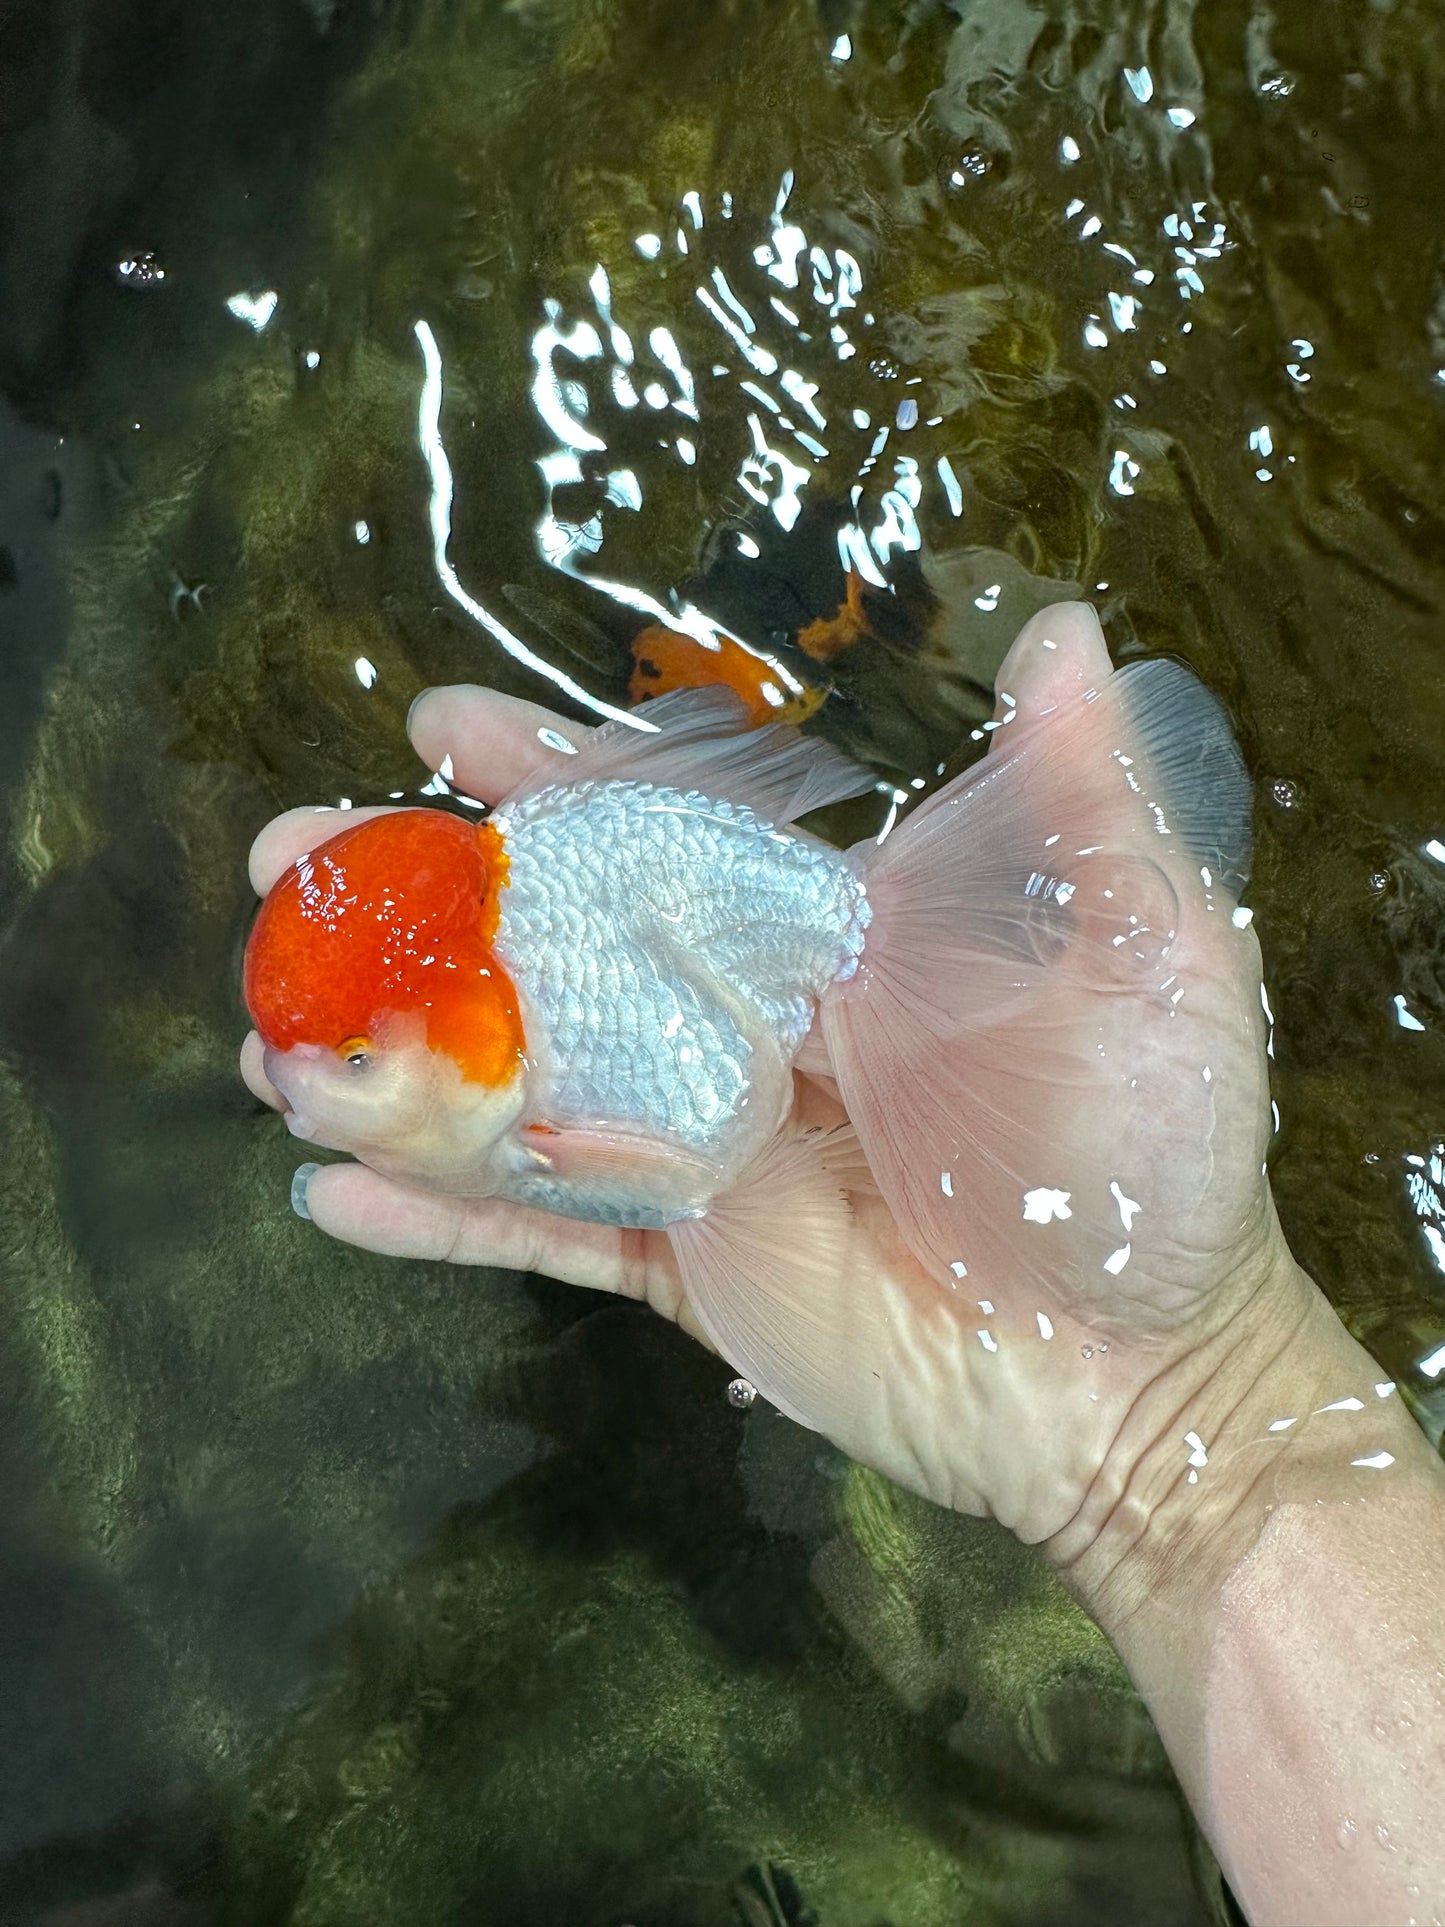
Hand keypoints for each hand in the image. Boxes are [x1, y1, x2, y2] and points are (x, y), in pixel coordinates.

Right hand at [242, 612, 1295, 1541]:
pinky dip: (438, 1216)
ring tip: (273, 1040)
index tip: (446, 726)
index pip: (669, 836)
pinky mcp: (687, 1267)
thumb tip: (1065, 627)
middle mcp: (744, 1029)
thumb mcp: (1152, 959)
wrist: (1140, 1375)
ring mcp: (703, 1151)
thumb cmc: (1153, 1158)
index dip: (559, 777)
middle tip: (286, 865)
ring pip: (521, 1090)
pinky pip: (545, 1235)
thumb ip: (1087, 803)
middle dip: (418, 905)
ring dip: (393, 1063)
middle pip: (554, 949)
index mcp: (826, 942)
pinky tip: (328, 1193)